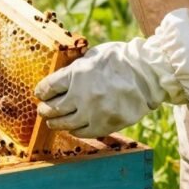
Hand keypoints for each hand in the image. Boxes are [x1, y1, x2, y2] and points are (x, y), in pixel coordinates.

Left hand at [34, 41, 165, 137]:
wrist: (148, 73)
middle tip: (42, 110)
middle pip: (53, 108)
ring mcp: (93, 112)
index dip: (42, 91)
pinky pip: (84, 132)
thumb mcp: (93, 55)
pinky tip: (72, 127)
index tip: (40, 94)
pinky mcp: (105, 124)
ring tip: (52, 122)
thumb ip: (76, 68)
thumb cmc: (121, 60)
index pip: (49, 87)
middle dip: (45, 109)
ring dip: (55, 123)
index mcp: (76, 74)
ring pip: (65, 123)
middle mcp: (81, 95)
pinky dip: (75, 130)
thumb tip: (61, 77)